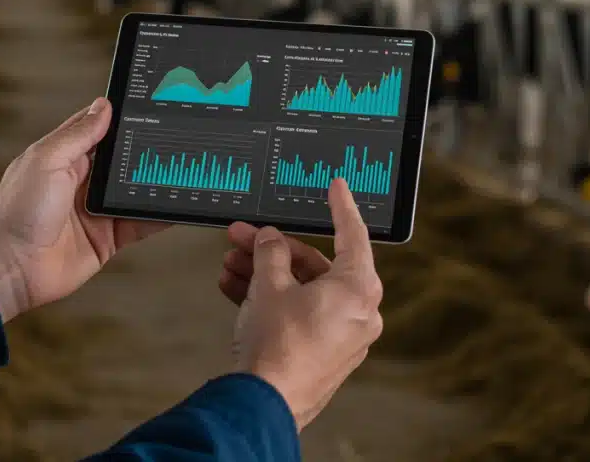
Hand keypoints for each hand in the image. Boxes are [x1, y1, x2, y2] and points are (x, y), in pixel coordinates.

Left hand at [0, 98, 169, 321]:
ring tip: (183, 167)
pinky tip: (176, 206)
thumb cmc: (18, 213)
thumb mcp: (47, 161)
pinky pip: (139, 224)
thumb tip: (103, 107)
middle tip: (175, 136)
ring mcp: (96, 210)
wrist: (13, 269)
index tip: (146, 104)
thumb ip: (78, 136)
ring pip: (134, 190)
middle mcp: (81, 182)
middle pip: (121, 160)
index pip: (96, 129)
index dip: (118, 117)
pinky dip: (158, 216)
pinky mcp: (107, 238)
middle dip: (145, 149)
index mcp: (63, 157)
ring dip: (155, 182)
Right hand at [228, 179, 383, 430]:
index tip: (338, 186)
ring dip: (265, 275)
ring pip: (303, 291)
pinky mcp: (323, 354)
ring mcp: (342, 336)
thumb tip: (271, 239)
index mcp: (358, 289)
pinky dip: (272, 301)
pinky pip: (299, 315)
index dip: (341, 206)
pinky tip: (235, 289)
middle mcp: (358, 313)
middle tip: (244, 236)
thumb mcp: (270, 285)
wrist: (264, 404)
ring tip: (231, 264)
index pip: (353, 235)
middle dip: (274, 250)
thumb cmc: (277, 346)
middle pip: (317, 266)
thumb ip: (272, 253)